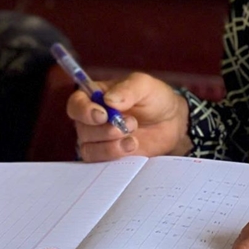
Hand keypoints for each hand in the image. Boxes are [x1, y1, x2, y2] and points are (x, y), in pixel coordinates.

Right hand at [66, 72, 191, 160]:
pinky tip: (132, 147)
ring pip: (89, 148)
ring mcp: (99, 140)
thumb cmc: (155, 98)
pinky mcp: (109, 156)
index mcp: (96, 97)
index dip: (84, 111)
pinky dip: (115, 157)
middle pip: (82, 129)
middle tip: (131, 124)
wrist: (172, 122)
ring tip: (133, 139)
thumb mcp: (145, 86)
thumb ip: (128, 89)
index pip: (76, 104)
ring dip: (110, 146)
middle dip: (106, 130)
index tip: (103, 115)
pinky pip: (100, 163)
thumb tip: (108, 101)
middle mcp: (92, 119)